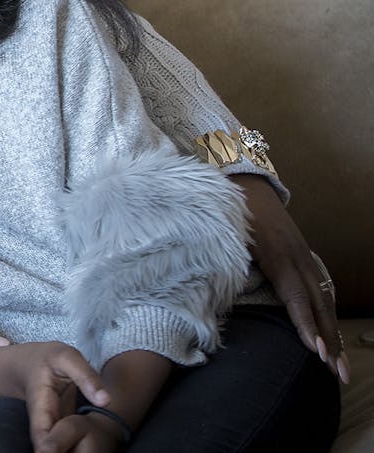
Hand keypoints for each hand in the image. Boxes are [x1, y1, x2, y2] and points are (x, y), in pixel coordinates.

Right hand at [6, 342, 111, 450]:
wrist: (29, 363)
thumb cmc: (47, 359)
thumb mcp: (67, 358)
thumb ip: (86, 377)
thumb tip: (106, 401)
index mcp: (40, 407)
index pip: (43, 438)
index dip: (52, 452)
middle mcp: (43, 423)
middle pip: (50, 450)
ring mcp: (51, 428)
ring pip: (60, 449)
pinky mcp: (60, 430)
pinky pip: (68, 447)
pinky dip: (78, 451)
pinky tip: (90, 452)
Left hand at [234, 174, 347, 382]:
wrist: (245, 180)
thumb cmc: (227, 210)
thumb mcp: (223, 235)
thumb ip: (224, 263)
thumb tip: (214, 294)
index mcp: (276, 254)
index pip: (296, 296)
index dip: (306, 324)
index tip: (316, 351)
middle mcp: (296, 257)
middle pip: (317, 304)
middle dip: (329, 339)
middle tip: (336, 372)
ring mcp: (304, 256)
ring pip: (323, 299)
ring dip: (332, 332)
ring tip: (339, 364)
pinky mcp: (303, 256)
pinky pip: (319, 289)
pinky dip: (327, 315)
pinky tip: (331, 336)